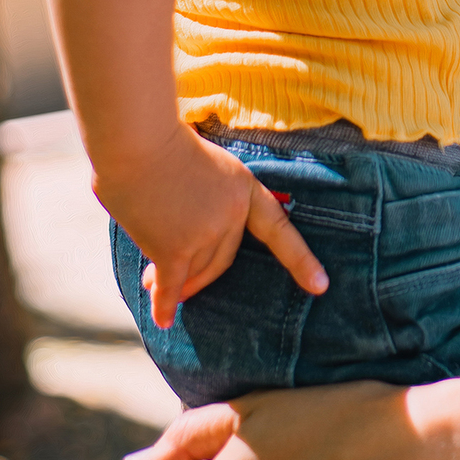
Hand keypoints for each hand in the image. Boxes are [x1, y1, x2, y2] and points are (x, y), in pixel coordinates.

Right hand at [95, 124, 327, 327]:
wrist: (139, 140)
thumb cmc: (160, 142)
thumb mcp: (202, 160)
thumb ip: (203, 194)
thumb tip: (176, 226)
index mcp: (244, 188)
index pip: (279, 228)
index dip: (300, 260)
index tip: (321, 286)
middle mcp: (232, 214)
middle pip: (222, 257)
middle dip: (200, 276)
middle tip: (179, 286)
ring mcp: (206, 233)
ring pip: (194, 270)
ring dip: (175, 284)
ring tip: (148, 283)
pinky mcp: (175, 249)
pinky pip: (171, 285)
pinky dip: (165, 303)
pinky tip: (164, 319)